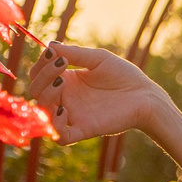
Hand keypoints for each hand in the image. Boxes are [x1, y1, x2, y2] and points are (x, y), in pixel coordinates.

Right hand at [23, 41, 163, 144]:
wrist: (145, 95)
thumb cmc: (124, 76)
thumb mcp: (98, 58)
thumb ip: (75, 54)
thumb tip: (50, 45)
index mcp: (67, 80)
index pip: (38, 75)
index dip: (39, 65)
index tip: (52, 53)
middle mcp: (66, 98)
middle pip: (36, 92)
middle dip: (42, 76)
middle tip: (61, 64)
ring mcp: (73, 115)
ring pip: (43, 113)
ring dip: (46, 95)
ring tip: (62, 81)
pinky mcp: (84, 129)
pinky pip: (60, 136)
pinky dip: (56, 125)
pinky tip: (65, 110)